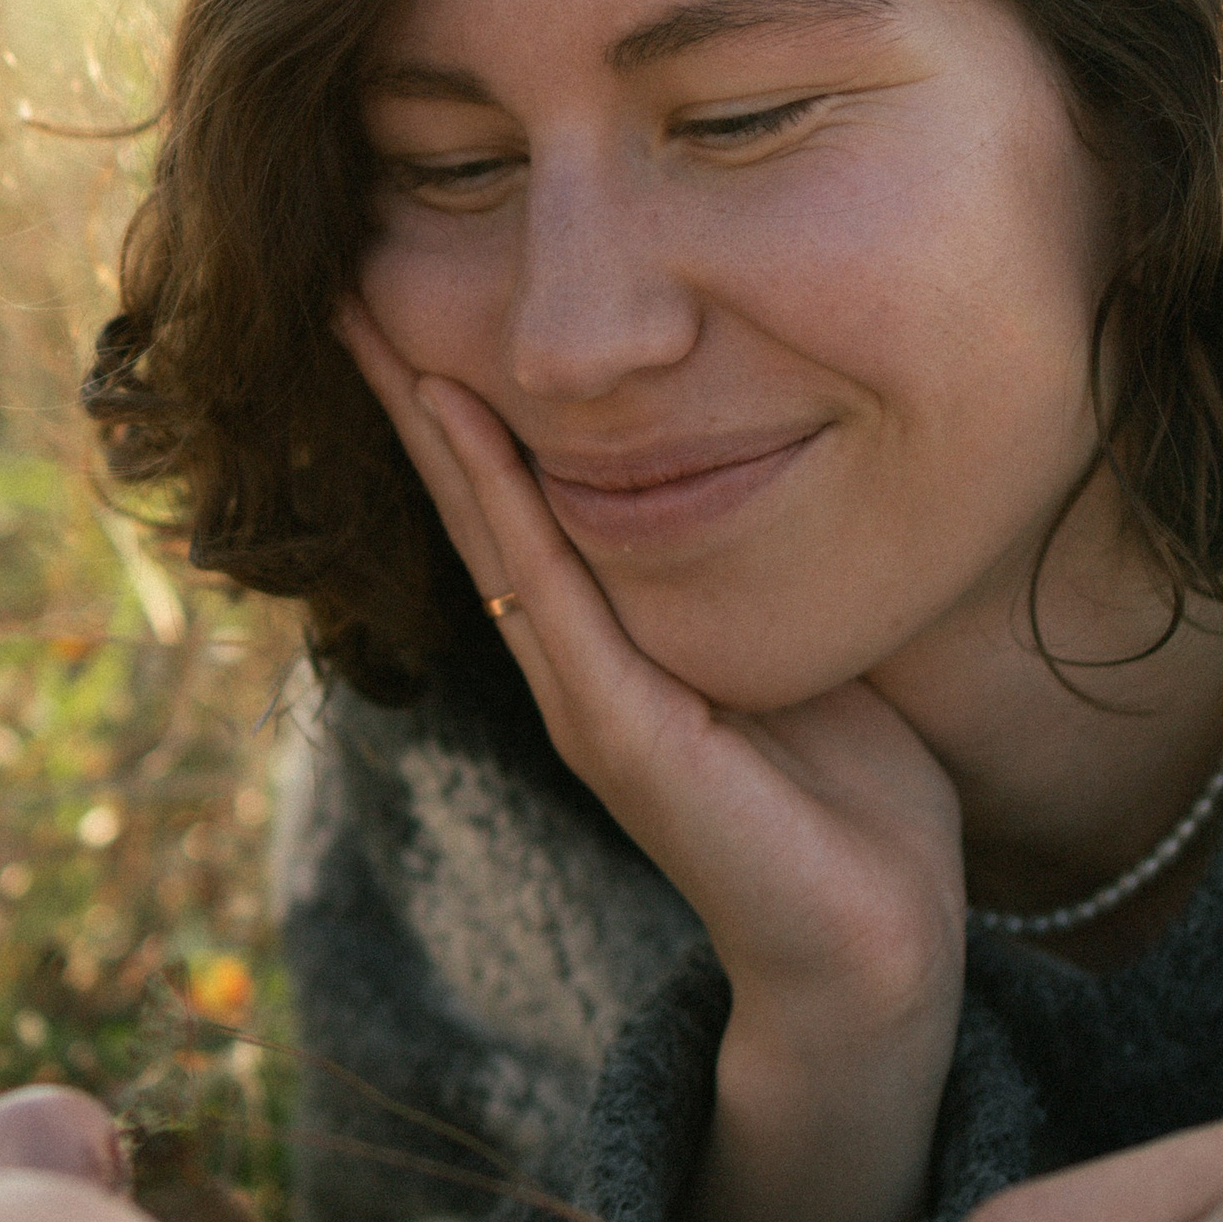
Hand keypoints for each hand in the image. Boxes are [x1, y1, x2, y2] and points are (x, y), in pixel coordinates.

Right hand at [340, 304, 966, 1221]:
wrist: (874, 947)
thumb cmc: (856, 801)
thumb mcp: (802, 647)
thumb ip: (766, 570)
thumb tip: (791, 451)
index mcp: (617, 642)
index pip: (521, 498)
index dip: (467, 400)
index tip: (423, 295)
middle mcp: (578, 663)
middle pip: (473, 499)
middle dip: (414, 387)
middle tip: (348, 274)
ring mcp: (587, 698)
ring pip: (485, 529)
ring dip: (424, 420)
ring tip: (370, 321)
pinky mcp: (620, 735)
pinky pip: (544, 592)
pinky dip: (495, 500)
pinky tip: (459, 417)